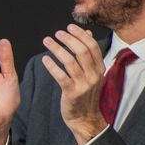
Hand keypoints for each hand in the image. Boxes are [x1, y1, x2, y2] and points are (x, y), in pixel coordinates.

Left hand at [40, 24, 106, 144]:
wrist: (84, 117)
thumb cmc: (85, 93)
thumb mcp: (91, 73)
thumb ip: (89, 55)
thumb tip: (87, 34)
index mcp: (100, 68)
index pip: (92, 46)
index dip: (80, 35)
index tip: (69, 27)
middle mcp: (94, 75)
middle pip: (82, 51)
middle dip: (68, 39)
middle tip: (56, 33)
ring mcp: (84, 84)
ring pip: (70, 61)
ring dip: (57, 49)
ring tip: (47, 41)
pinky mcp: (72, 93)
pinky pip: (61, 76)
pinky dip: (52, 66)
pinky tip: (44, 59)